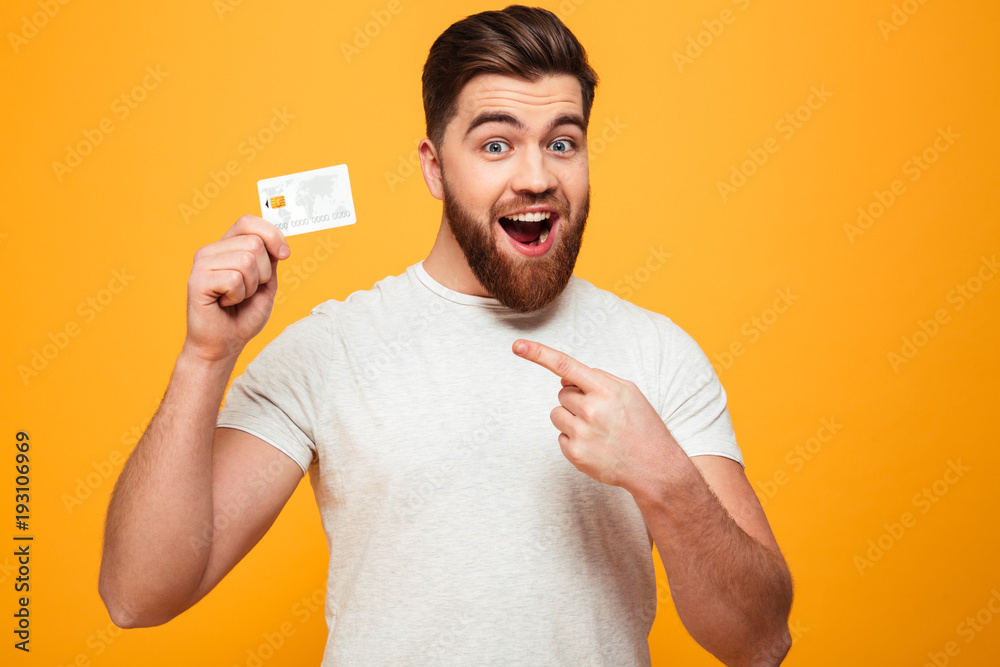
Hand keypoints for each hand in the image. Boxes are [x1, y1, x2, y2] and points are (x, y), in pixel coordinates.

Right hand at [183, 215, 289, 362]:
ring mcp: (202, 264)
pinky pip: (234, 279)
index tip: (284, 254)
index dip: (272, 234)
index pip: (248, 222)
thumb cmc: (243, 315)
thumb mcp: (266, 283)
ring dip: (251, 287)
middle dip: (263, 273)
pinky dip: (238, 296)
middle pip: (254, 243)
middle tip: (248, 290)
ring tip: (235, 298)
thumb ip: (270, 259)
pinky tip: (225, 303)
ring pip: (247, 261)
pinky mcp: (197, 280)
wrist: (224, 344)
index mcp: (226, 247)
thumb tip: (278, 241)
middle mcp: (211, 250)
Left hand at [512, 339, 676, 493]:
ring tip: (598, 429)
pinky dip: (574, 438)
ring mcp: (581, 433)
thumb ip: (597, 379)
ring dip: (572, 418)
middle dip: (576, 400)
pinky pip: (561, 436)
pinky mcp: (574, 453)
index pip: (565, 366)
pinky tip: (595, 444)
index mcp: (605, 390)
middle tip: (600, 414)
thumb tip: (564, 380)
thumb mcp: (628, 392)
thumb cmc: (642, 426)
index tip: (518, 346)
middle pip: (562, 394)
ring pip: (557, 414)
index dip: (539, 354)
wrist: (654, 467)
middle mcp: (591, 410)